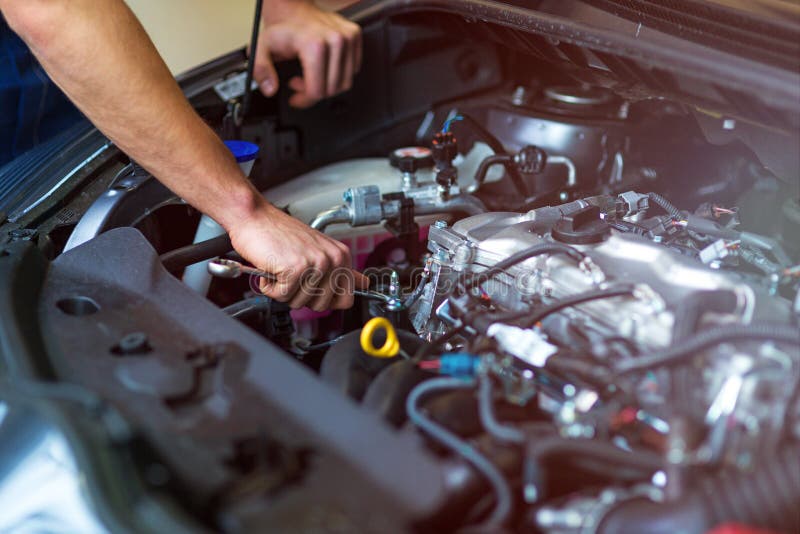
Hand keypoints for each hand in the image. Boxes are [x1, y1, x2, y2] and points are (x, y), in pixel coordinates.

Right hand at [228, 202, 368, 310]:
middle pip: (321, 305)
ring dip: (283, 290)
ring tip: (281, 268)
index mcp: (341, 256)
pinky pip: (282, 296)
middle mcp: (332, 259)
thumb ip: (341, 269)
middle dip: (301, 296)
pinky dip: (270, 287)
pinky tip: (271, 269)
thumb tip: (363, 284)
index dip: (325, 299)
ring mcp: (315, 263)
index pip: (346, 299)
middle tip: (291, 275)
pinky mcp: (295, 268)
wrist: (254, 217)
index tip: (312, 288)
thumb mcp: (318, 250)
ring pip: (300, 302)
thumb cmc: (279, 234)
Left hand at [253, 0, 361, 107]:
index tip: (295, 97)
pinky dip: (338, 74)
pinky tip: (323, 68)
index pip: (318, 90)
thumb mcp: (261, 48)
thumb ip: (260, 69)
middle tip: (300, 83)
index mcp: (315, 45)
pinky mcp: (355, 37)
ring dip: (327, 85)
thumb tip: (269, 88)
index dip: (304, 100)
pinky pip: (353, 69)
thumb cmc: (282, 29)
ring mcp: (347, 38)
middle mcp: (335, 40)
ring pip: (344, 83)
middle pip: (332, 89)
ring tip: (311, 75)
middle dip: (314, 92)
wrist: (295, 9)